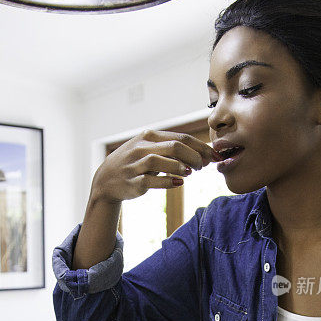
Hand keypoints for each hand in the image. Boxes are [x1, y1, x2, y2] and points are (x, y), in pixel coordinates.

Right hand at [91, 129, 217, 203]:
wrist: (107, 179)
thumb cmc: (136, 163)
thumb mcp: (151, 149)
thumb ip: (172, 149)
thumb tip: (201, 153)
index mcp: (149, 137)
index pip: (181, 138)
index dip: (201, 147)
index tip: (213, 156)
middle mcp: (141, 148)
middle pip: (174, 147)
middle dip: (194, 156)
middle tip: (203, 166)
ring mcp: (135, 165)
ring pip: (161, 161)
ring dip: (180, 167)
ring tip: (191, 172)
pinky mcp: (133, 181)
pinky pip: (151, 181)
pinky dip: (167, 181)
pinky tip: (179, 183)